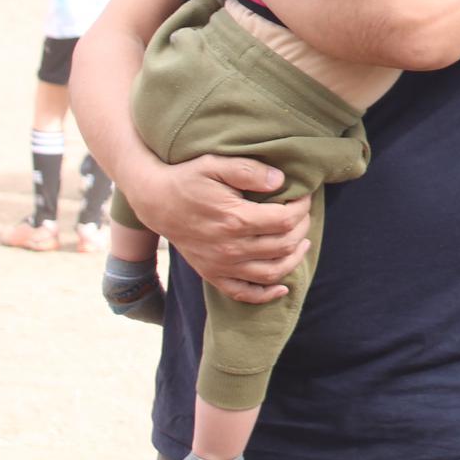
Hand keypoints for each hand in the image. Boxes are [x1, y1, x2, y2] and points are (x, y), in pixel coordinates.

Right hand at [120, 152, 311, 303]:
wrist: (155, 201)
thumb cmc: (188, 179)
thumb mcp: (216, 164)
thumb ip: (250, 171)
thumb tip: (281, 181)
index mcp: (234, 219)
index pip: (284, 220)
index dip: (301, 208)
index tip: (304, 196)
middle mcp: (230, 247)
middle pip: (283, 245)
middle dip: (301, 229)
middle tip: (304, 215)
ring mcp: (220, 265)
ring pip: (270, 273)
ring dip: (294, 259)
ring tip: (303, 242)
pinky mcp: (211, 275)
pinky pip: (243, 293)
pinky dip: (266, 295)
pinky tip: (282, 287)